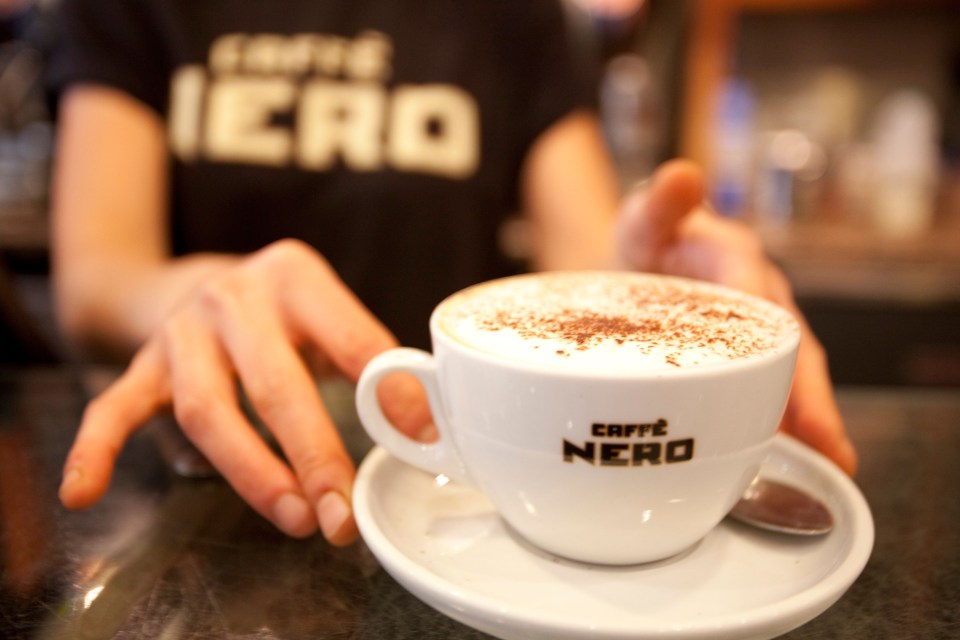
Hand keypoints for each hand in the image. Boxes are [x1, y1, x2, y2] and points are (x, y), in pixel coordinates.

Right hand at [59, 239, 431, 542]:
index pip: (349, 337)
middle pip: (274, 385)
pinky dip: (96, 450)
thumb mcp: (331, 317)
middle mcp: (234, 297)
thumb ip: (371, 363)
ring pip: (205, 410)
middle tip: (340, 513)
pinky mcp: (142, 364)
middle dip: (312, 456)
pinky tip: (83, 492)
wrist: (200, 279)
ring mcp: (182, 333)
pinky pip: (112, 409)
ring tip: (292, 519)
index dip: (388, 392)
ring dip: (250, 473)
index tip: (421, 439)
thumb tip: (429, 427)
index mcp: (296, 277)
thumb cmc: (283, 312)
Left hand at [617, 159, 857, 475]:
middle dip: (811, 396)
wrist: (625, 269)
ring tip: (824, 461)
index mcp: (737, 263)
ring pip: (787, 380)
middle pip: (792, 349)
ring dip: (805, 421)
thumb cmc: (647, 242)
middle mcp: (757, 302)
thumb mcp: (646, 218)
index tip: (781, 370)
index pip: (760, 298)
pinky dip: (773, 429)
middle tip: (827, 441)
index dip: (774, 336)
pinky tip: (774, 465)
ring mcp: (750, 337)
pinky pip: (760, 397)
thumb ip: (661, 204)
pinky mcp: (734, 365)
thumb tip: (680, 176)